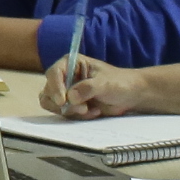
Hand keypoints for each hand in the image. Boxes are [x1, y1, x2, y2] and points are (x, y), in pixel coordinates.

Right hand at [46, 56, 161, 117]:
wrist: (131, 96)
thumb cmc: (120, 82)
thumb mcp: (105, 83)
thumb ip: (88, 88)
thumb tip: (71, 97)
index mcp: (70, 63)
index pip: (53, 73)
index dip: (55, 87)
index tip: (63, 101)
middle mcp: (65, 77)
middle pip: (48, 91)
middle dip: (63, 103)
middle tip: (82, 108)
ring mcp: (66, 92)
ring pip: (53, 104)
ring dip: (71, 111)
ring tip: (90, 110)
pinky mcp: (71, 105)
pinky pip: (64, 113)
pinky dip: (77, 116)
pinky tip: (94, 112)